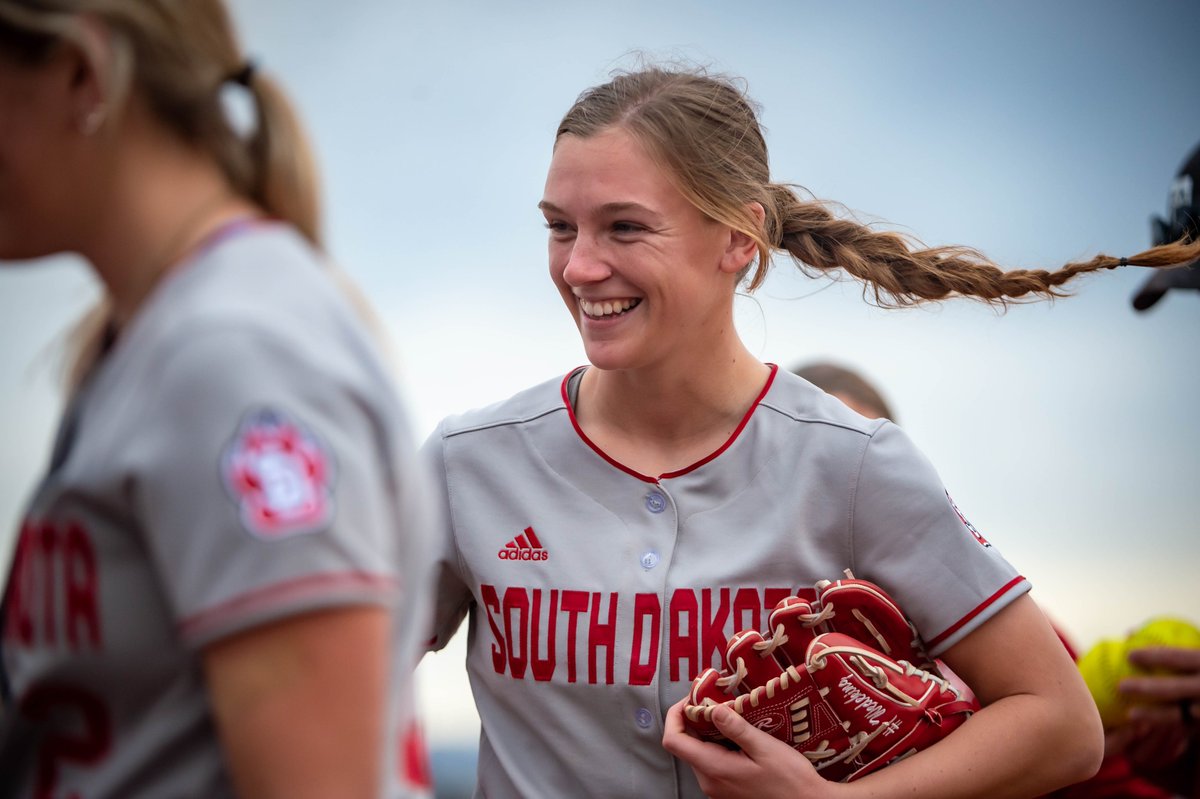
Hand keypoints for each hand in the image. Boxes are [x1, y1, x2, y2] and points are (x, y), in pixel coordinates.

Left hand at [662, 698, 834, 798]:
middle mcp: (708, 781)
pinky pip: (711, 761)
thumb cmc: (790, 779)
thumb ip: (736, 728)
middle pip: (685, 744)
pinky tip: (737, 734)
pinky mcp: (725, 788)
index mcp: (714, 769)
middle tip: (716, 698)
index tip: (693, 697)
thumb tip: (712, 709)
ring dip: (707, 730)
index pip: (673, 740)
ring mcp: (715, 787)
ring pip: (697, 751)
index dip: (675, 714)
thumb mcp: (764, 748)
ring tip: (730, 713)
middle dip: (694, 718)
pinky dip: (717, 743)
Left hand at [1105, 646, 1199, 769]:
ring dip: (1155, 715)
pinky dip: (1167, 726)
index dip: (1155, 656)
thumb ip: (1168, 648)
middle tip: (1121, 686)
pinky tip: (1146, 728)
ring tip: (1130, 715)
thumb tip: (1129, 633)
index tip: (1129, 655)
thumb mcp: (1194, 656)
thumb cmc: (1197, 671)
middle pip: (1177, 688)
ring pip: (1181, 714)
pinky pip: (1187, 728)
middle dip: (1148, 688)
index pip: (1179, 657)